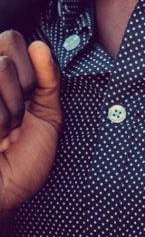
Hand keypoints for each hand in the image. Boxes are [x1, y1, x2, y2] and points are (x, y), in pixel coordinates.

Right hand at [0, 31, 61, 212]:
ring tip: (0, 132)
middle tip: (13, 119)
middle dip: (19, 90)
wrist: (2, 197)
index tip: (28, 99)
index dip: (28, 69)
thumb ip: (48, 78)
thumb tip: (38, 46)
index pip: (12, 39)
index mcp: (1, 76)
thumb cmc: (24, 160)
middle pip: (4, 55)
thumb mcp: (47, 115)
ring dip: (7, 110)